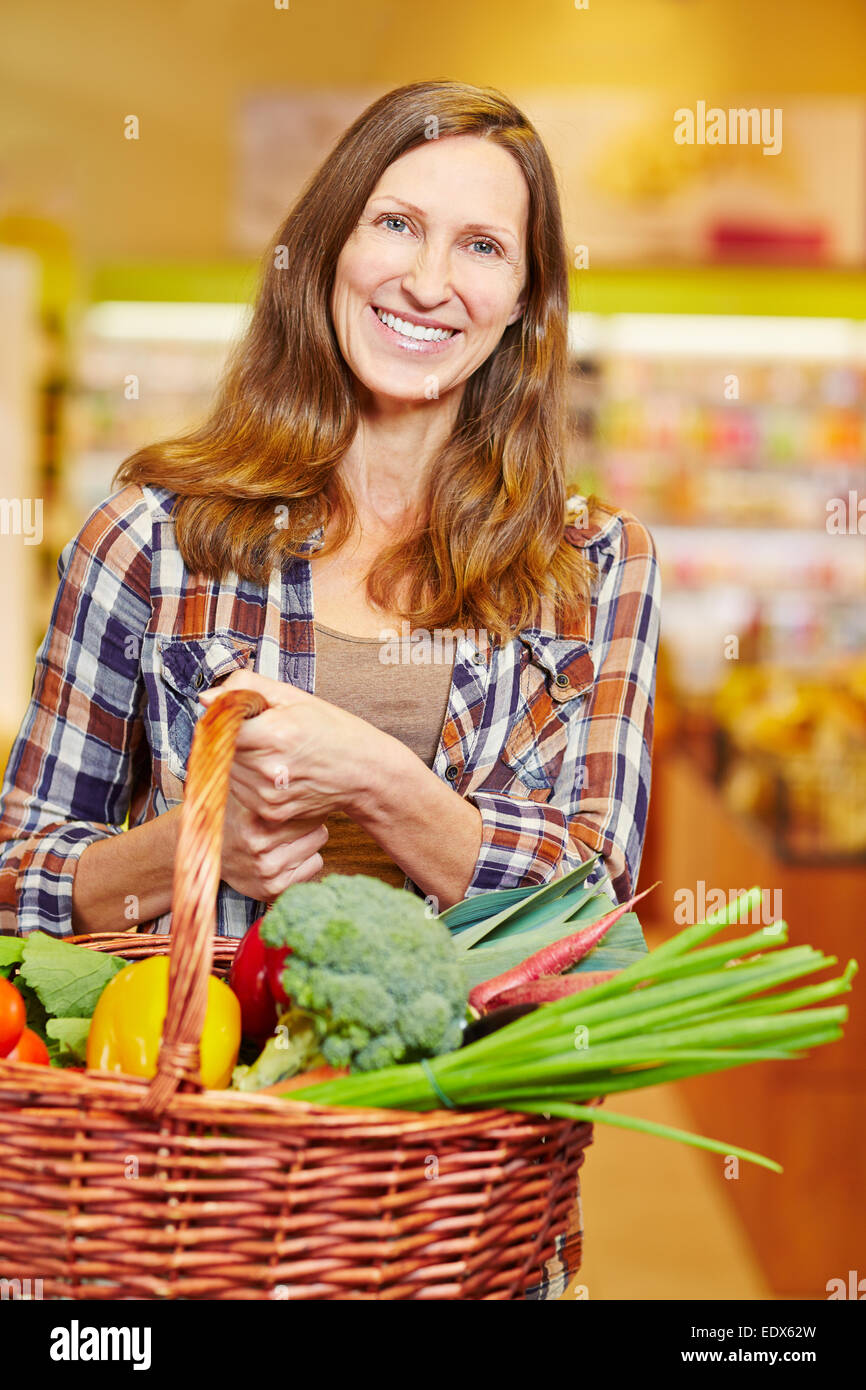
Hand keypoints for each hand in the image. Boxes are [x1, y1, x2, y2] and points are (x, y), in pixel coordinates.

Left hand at [198, 669, 392, 825]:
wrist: (363, 772)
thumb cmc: (333, 730)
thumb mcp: (294, 696)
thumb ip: (246, 687)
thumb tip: (206, 698)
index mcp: (273, 734)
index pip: (220, 723)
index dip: (227, 715)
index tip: (241, 712)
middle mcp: (267, 769)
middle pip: (221, 747)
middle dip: (234, 736)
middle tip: (264, 730)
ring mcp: (266, 795)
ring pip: (227, 770)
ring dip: (239, 758)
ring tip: (272, 750)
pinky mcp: (269, 813)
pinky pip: (240, 789)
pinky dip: (249, 777)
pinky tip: (275, 769)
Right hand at [219, 775, 328, 902]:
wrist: (207, 856)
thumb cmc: (232, 817)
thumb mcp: (239, 791)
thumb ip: (259, 774)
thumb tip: (281, 739)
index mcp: (251, 818)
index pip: (302, 804)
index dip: (304, 798)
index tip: (300, 796)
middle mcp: (257, 846)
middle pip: (316, 825)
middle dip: (308, 819)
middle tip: (291, 819)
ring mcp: (266, 871)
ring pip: (318, 844)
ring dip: (308, 839)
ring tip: (286, 836)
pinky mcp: (274, 889)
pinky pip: (316, 866)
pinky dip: (306, 860)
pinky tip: (286, 854)